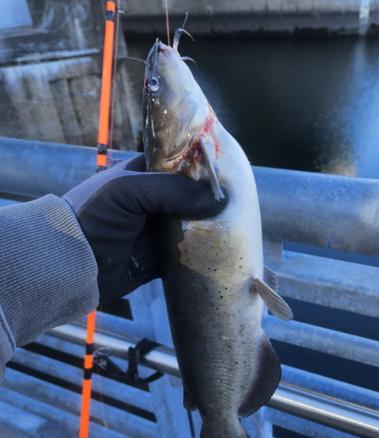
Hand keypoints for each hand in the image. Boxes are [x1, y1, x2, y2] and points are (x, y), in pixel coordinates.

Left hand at [63, 155, 226, 305]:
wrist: (71, 264)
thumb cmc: (94, 216)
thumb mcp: (128, 190)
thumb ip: (171, 189)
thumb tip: (216, 199)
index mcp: (144, 175)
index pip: (179, 164)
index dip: (202, 166)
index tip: (228, 171)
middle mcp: (154, 201)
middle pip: (191, 196)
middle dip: (211, 199)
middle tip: (239, 200)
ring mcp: (158, 229)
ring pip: (193, 225)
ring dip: (210, 227)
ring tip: (237, 224)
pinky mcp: (160, 257)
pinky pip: (187, 253)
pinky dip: (202, 252)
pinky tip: (222, 249)